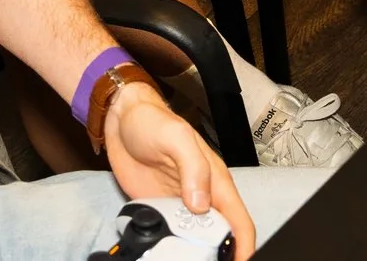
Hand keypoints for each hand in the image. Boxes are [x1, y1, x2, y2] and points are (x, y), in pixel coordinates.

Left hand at [104, 83, 255, 259]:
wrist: (121, 119)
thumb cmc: (152, 120)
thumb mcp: (176, 137)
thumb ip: (193, 167)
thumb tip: (202, 203)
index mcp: (215, 180)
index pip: (240, 220)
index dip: (244, 246)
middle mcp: (202, 196)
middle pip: (222, 235)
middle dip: (223, 254)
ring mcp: (181, 204)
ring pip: (198, 238)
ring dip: (197, 251)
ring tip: (186, 259)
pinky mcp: (160, 208)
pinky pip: (172, 233)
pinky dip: (174, 245)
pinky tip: (168, 251)